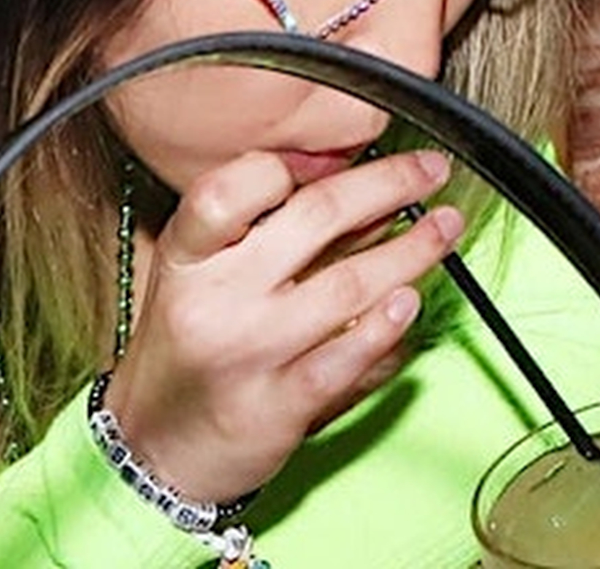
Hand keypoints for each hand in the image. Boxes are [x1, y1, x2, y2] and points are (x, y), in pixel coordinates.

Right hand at [104, 148, 463, 506]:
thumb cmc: (187, 347)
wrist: (156, 446)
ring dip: (410, 252)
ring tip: (443, 231)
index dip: (285, 165)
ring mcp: (248, 352)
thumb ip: (265, 230)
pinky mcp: (277, 405)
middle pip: (314, 218)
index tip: (343, 152)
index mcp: (187, 257)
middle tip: (430, 172)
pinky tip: (410, 304)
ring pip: (347, 286)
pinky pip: (347, 358)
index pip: (227, 190)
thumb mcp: (201, 276)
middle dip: (388, 185)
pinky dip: (386, 327)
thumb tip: (358, 183)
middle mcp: (213, 299)